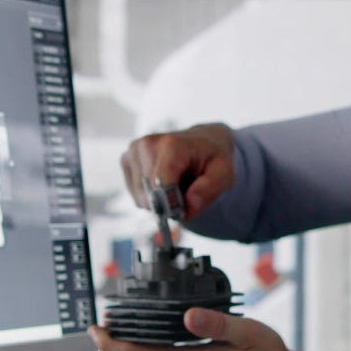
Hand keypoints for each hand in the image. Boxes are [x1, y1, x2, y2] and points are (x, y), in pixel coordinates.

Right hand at [121, 124, 236, 217]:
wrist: (201, 142)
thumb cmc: (211, 159)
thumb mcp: (224, 174)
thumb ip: (209, 190)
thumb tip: (188, 206)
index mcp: (171, 144)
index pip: (160, 186)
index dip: (172, 204)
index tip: (184, 208)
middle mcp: (147, 144)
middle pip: (151, 196)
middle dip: (168, 203)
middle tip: (185, 191)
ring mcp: (133, 151)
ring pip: (141, 198)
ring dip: (159, 200)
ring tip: (175, 183)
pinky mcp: (126, 159)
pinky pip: (135, 195)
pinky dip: (150, 196)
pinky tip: (162, 182)